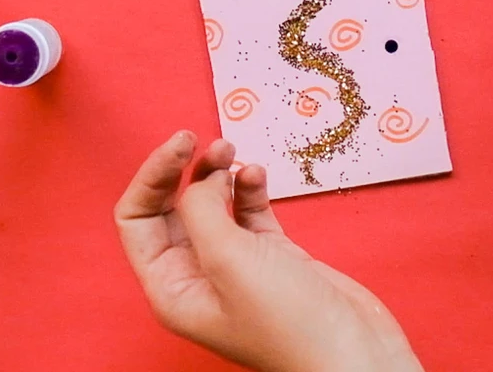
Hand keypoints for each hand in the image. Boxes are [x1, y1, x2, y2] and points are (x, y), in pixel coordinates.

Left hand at [113, 131, 422, 371]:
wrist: (355, 353)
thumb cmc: (289, 324)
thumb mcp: (229, 260)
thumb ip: (201, 211)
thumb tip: (199, 179)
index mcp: (171, 288)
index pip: (137, 220)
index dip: (152, 177)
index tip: (181, 145)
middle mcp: (196, 276)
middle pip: (172, 208)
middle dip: (187, 171)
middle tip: (211, 142)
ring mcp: (235, 266)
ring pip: (212, 205)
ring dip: (219, 174)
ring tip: (233, 151)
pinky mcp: (270, 256)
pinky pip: (247, 211)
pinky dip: (249, 188)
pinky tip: (257, 173)